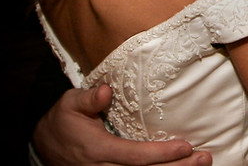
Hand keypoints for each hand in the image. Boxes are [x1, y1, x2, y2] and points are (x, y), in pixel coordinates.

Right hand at [33, 86, 211, 165]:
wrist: (43, 146)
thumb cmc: (62, 122)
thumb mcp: (70, 104)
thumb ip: (89, 99)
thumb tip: (107, 91)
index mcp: (99, 150)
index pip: (135, 156)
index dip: (161, 154)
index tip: (186, 146)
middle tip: (204, 158)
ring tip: (201, 165)